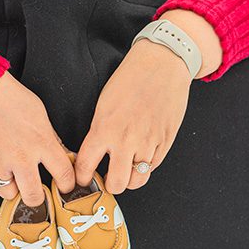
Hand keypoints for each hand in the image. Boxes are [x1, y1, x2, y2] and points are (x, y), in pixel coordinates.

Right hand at [0, 70, 76, 206]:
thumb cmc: (8, 99)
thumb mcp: (39, 114)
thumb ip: (51, 138)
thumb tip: (61, 154)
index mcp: (42, 143)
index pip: (64, 176)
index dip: (67, 185)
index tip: (65, 186)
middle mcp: (22, 158)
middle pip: (35, 198)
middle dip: (39, 197)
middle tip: (39, 190)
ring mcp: (1, 165)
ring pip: (11, 194)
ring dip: (15, 187)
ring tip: (14, 173)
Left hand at [73, 39, 191, 193]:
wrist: (162, 64)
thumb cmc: (131, 78)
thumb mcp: (104, 104)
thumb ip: (99, 132)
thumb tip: (94, 154)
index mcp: (104, 129)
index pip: (86, 167)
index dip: (83, 178)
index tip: (83, 179)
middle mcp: (126, 140)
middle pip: (116, 184)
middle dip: (109, 184)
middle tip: (107, 177)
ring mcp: (148, 143)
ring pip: (137, 181)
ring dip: (129, 179)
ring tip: (125, 170)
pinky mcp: (165, 142)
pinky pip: (153, 167)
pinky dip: (145, 167)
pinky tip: (140, 157)